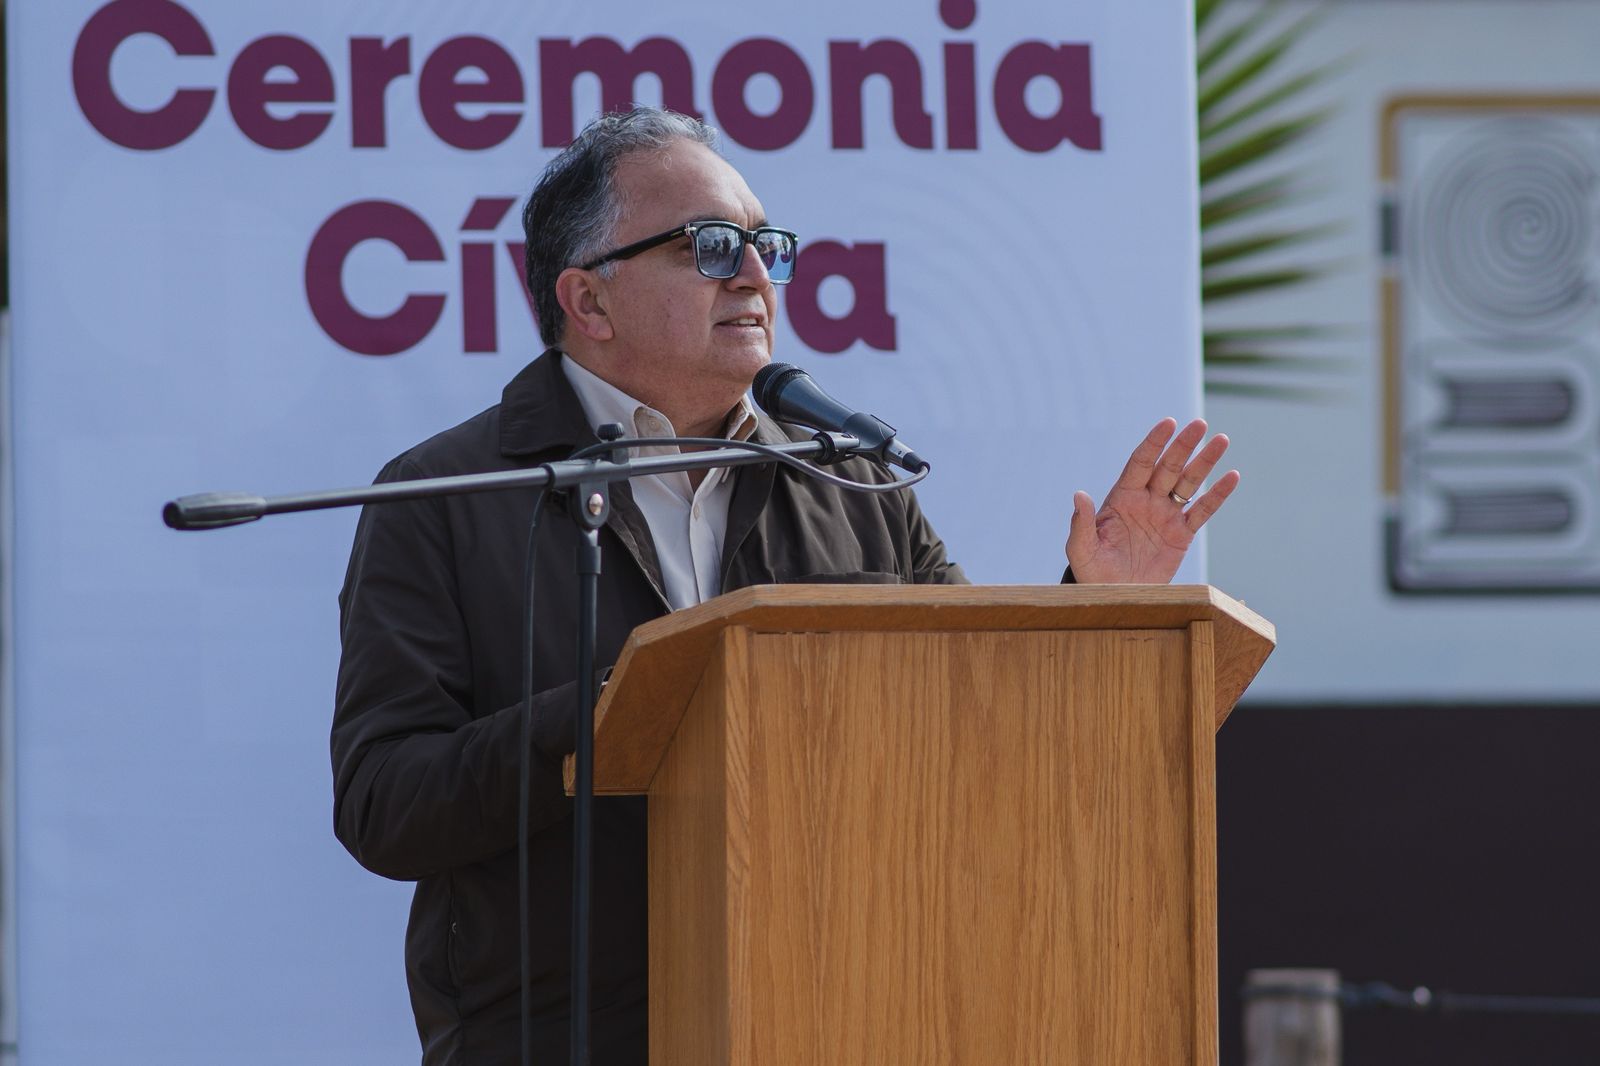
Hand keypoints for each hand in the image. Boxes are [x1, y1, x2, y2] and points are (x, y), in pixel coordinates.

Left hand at [1065, 418, 1239, 583]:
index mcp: (1122, 498)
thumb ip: (1081, 523)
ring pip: (1188, 483)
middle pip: (1168, 467)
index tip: (1168, 423)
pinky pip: (1202, 511)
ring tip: (1221, 440)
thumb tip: (1078, 495)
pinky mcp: (1181, 534)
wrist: (1115, 597)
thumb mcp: (1081, 549)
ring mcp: (1165, 515)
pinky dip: (1217, 495)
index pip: (1140, 463)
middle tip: (1200, 424)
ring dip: (1204, 462)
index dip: (1154, 443)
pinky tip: (1232, 476)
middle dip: (1183, 446)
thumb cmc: (1092, 572)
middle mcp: (1146, 501)